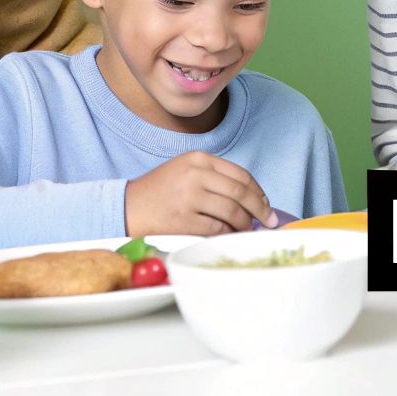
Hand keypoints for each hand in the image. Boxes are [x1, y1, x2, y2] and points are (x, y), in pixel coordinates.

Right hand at [125, 152, 275, 235]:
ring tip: (245, 230)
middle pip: (240, 192)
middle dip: (260, 210)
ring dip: (244, 225)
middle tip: (268, 222)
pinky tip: (228, 236)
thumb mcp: (186, 170)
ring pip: (232, 212)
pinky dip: (227, 234)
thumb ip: (215, 177)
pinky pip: (216, 229)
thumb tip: (252, 198)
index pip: (241, 175)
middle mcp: (195, 174)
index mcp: (199, 159)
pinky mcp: (183, 219)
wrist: (127, 206)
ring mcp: (189, 197)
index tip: (267, 206)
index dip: (259, 192)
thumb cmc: (160, 191)